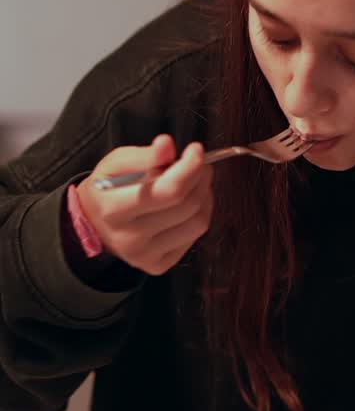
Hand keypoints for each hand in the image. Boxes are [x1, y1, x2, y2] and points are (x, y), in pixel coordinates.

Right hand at [76, 134, 213, 275]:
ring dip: (204, 196)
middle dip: (200, 178)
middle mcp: (129, 238)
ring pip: (197, 222)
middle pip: (187, 205)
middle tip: (199, 164)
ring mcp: (145, 256)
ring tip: (195, 181)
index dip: (190, 167)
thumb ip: (143, 155)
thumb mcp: (116, 163)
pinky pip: (194, 237)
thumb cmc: (107, 189)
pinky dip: (199, 215)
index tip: (196, 150)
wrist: (93, 224)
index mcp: (115, 209)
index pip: (169, 191)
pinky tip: (188, 204)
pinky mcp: (158, 266)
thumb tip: (167, 144)